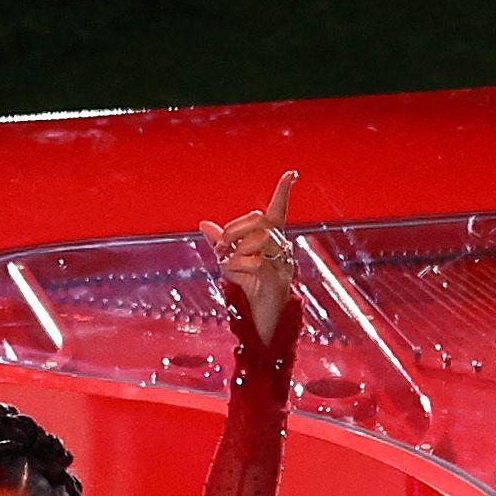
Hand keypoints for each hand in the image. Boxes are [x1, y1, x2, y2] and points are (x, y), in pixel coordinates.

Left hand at [198, 170, 296, 345]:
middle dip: (234, 229)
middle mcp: (282, 249)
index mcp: (272, 241)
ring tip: (226, 264)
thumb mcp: (232, 262)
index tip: (291, 173)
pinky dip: (238, 267)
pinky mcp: (278, 282)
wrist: (263, 322)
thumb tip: (204, 224)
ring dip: (236, 250)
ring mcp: (283, 265)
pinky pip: (256, 263)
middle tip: (221, 247)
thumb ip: (221, 243)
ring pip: (260, 238)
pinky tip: (233, 276)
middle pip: (260, 220)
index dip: (284, 192)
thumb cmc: (250, 290)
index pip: (279, 211)